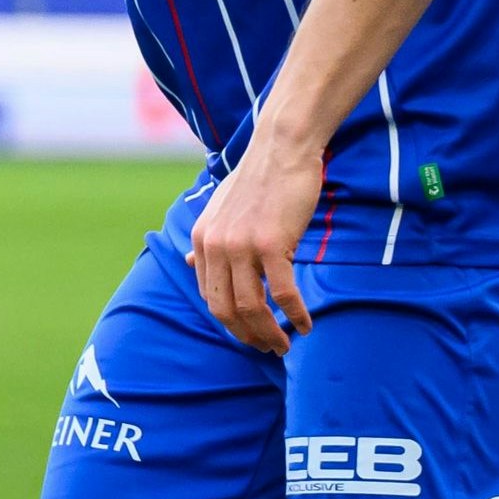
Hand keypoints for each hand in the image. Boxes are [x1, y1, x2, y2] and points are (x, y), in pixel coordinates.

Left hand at [190, 135, 322, 351]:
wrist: (282, 150)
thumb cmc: (258, 180)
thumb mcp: (220, 210)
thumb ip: (209, 240)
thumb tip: (192, 262)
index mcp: (201, 240)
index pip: (210, 295)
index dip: (229, 321)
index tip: (248, 333)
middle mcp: (215, 247)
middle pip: (225, 308)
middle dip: (246, 335)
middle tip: (267, 348)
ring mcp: (241, 247)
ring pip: (251, 306)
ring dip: (268, 333)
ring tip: (284, 345)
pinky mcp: (271, 244)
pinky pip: (281, 293)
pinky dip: (294, 314)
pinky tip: (305, 325)